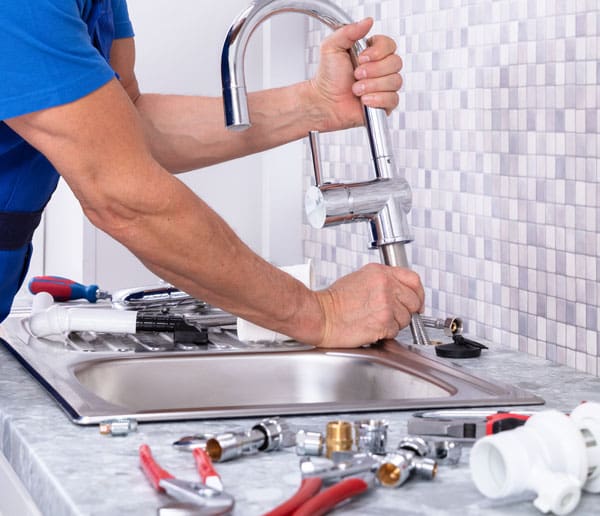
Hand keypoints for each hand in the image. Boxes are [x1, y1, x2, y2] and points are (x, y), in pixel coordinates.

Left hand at [310, 17, 402, 131]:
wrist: (325, 102)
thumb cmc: (328, 77)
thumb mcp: (332, 47)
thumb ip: (348, 31)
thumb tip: (367, 22)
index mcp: (372, 53)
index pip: (390, 45)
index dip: (378, 51)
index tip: (361, 57)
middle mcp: (381, 68)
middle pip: (395, 63)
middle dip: (373, 70)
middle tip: (356, 75)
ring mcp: (384, 86)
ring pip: (395, 81)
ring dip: (372, 86)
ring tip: (357, 89)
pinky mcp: (385, 103)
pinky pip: (393, 99)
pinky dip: (377, 99)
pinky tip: (364, 100)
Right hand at [314, 263, 423, 347]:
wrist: (320, 315)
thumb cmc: (333, 301)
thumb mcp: (359, 279)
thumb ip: (382, 281)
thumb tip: (398, 291)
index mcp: (380, 272)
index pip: (413, 280)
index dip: (418, 293)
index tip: (417, 301)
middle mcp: (386, 286)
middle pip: (414, 301)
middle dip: (405, 311)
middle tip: (391, 315)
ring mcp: (386, 304)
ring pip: (406, 318)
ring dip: (394, 323)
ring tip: (374, 320)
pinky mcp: (383, 322)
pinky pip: (395, 331)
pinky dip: (386, 333)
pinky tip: (371, 328)